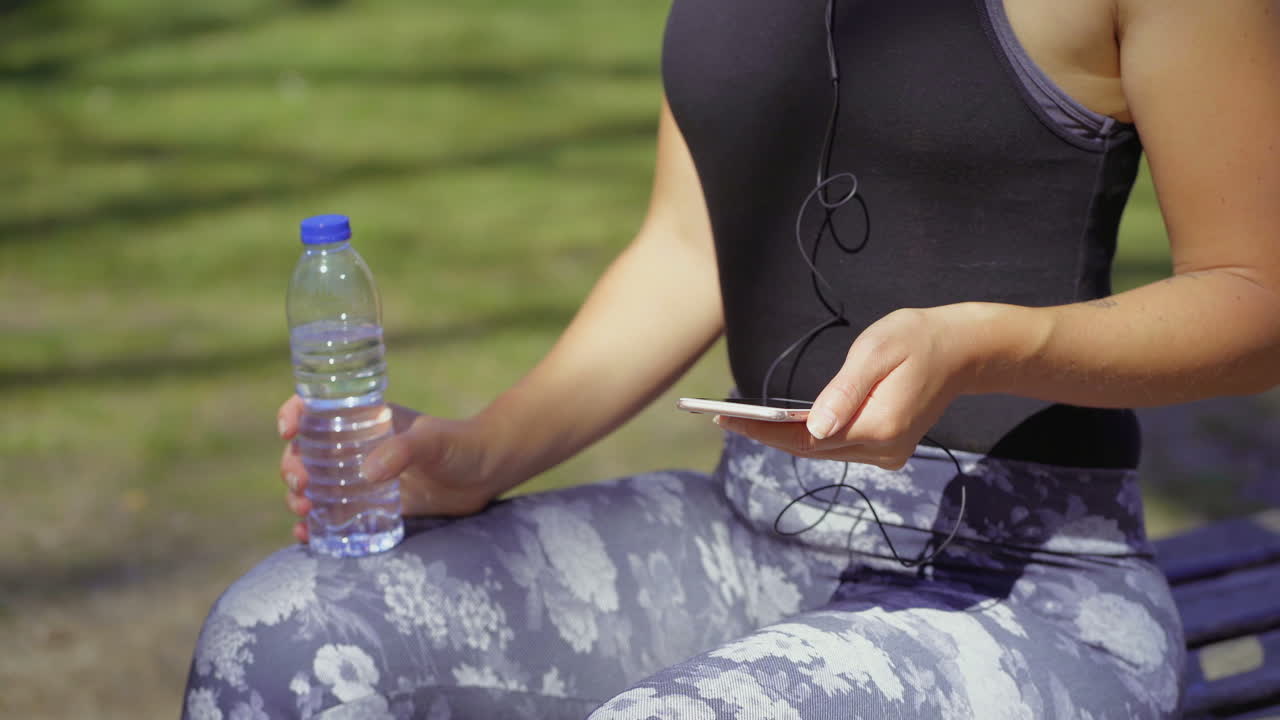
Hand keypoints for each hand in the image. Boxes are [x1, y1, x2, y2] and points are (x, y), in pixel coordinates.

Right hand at [278, 396, 509, 542]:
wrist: (487, 473)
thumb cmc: (461, 446)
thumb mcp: (432, 442)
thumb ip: (404, 451)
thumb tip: (367, 473)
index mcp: (365, 419)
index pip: (318, 407)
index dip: (295, 413)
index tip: (288, 430)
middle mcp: (357, 446)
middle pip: (307, 452)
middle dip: (293, 466)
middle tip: (301, 484)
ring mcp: (362, 477)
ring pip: (315, 484)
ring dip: (298, 496)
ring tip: (303, 510)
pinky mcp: (373, 505)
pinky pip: (335, 514)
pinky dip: (315, 525)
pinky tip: (306, 535)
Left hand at [714, 307, 974, 468]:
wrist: (963, 351)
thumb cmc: (916, 339)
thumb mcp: (875, 353)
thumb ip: (843, 392)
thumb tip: (813, 428)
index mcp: (877, 427)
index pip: (805, 438)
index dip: (763, 430)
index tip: (727, 421)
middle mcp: (883, 450)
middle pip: (810, 448)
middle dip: (767, 434)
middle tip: (724, 419)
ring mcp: (888, 454)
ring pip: (823, 451)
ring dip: (785, 437)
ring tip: (745, 421)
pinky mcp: (889, 450)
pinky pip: (839, 447)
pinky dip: (810, 436)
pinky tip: (784, 422)